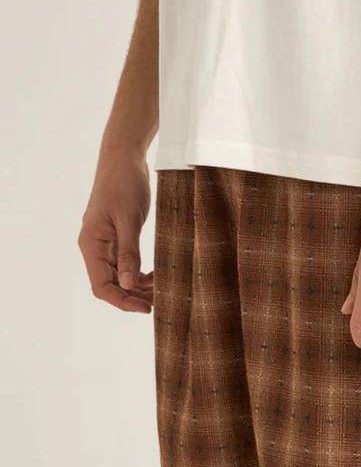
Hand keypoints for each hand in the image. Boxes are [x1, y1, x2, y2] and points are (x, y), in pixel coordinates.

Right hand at [78, 153, 153, 312]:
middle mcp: (95, 247)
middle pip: (111, 285)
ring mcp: (105, 243)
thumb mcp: (129, 219)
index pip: (102, 286)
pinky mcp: (117, 238)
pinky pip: (126, 265)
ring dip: (139, 288)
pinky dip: (140, 274)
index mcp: (91, 244)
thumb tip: (129, 285)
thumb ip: (128, 253)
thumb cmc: (124, 183)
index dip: (123, 301)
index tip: (146, 308)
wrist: (124, 158)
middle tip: (161, 302)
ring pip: (120, 277)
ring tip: (163, 291)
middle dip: (134, 297)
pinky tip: (157, 277)